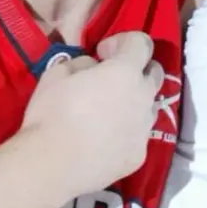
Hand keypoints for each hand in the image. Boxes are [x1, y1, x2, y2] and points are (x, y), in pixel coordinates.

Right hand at [21, 31, 163, 197]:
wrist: (51, 165)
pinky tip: (103, 141)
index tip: (103, 53)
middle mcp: (144, 97)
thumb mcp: (57, 74)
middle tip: (112, 80)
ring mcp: (145, 128)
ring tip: (107, 113)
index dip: (123, 42)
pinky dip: (126, 132)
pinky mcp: (140, 154)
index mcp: (125, 73)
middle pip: (155, 73)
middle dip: (137, 70)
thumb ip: (83, 63)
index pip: (142, 43)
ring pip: (149, 106)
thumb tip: (94, 67)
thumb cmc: (51, 115)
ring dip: (134, 102)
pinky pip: (138, 136)